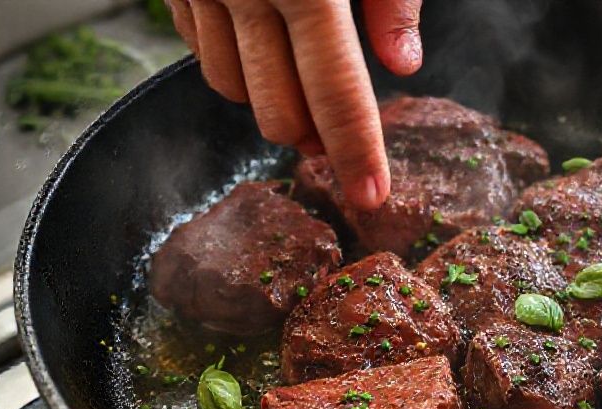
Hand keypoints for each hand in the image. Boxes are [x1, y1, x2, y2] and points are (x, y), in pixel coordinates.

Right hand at [166, 0, 424, 208]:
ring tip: (300, 84)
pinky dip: (234, 67)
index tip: (370, 195)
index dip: (355, 152)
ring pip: (231, 88)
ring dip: (271, 103)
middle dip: (312, 137)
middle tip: (333, 133)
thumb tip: (403, 64)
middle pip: (278, 109)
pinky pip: (199, 51)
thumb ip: (392, 0)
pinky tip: (260, 50)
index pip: (336, 93)